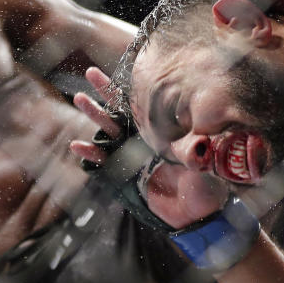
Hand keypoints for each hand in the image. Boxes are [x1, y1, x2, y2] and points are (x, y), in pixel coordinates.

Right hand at [72, 67, 226, 228]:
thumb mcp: (206, 161)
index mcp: (164, 131)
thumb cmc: (205, 185)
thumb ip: (200, 151)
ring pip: (108, 130)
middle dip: (105, 91)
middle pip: (121, 110)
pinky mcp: (122, 175)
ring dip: (94, 115)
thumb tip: (202, 140)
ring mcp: (132, 155)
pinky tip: (77, 146)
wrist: (195, 215)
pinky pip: (103, 162)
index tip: (125, 67)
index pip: (145, 104)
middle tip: (91, 72)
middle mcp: (145, 138)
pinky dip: (90, 153)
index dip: (133, 87)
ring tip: (80, 99)